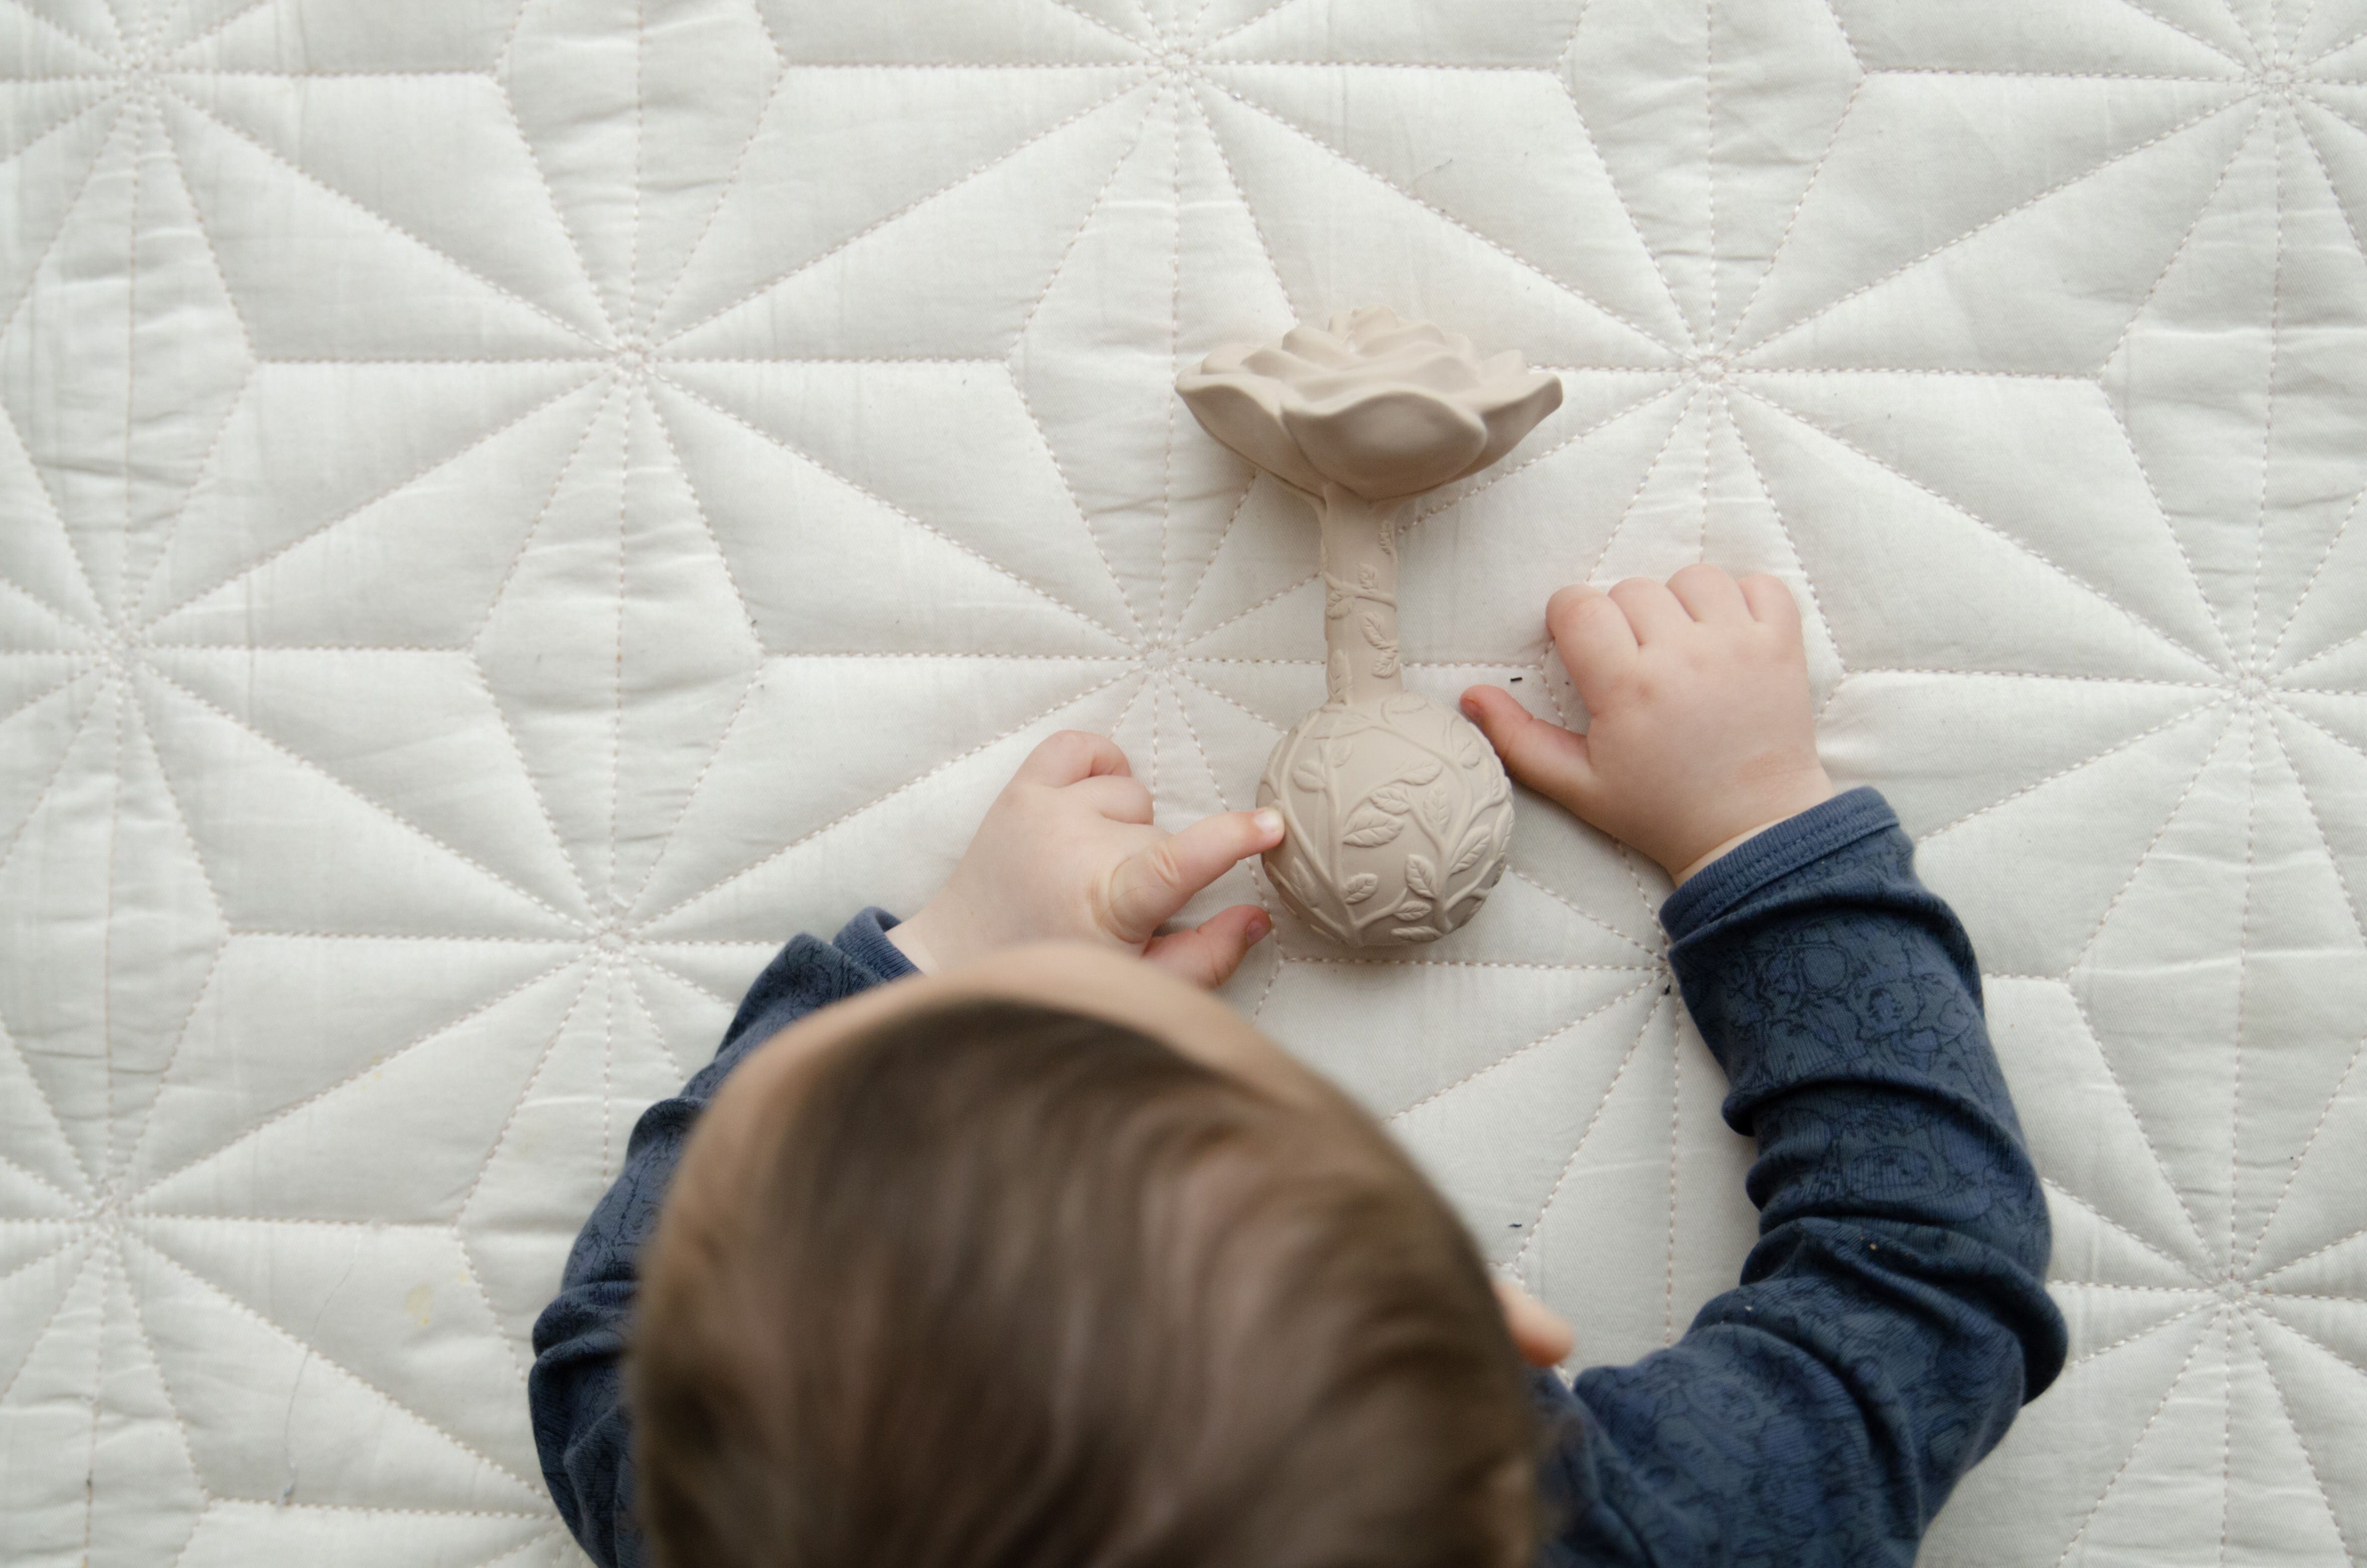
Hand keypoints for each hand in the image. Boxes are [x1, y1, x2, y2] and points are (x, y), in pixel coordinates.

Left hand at [886, 730, 1285, 986]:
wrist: (961, 956)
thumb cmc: (1057, 974)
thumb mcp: (1140, 985)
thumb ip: (1206, 956)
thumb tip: (1257, 916)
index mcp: (1109, 902)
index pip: (1178, 861)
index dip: (1230, 839)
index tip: (1270, 825)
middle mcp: (1075, 848)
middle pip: (1161, 834)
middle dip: (1154, 866)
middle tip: (1116, 907)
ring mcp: (1046, 813)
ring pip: (1132, 795)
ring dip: (1126, 826)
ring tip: (1094, 867)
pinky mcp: (1019, 791)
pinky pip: (1083, 747)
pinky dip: (1100, 767)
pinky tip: (1092, 804)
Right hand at [1459, 565, 1834, 883]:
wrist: (1751, 832)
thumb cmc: (1659, 810)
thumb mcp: (1577, 786)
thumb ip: (1517, 740)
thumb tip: (1471, 695)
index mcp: (1626, 688)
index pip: (1579, 605)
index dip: (1570, 620)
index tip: (1582, 648)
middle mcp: (1683, 656)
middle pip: (1631, 588)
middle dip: (1622, 618)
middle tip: (1634, 662)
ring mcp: (1738, 646)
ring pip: (1692, 577)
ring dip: (1680, 602)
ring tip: (1681, 645)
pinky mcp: (1782, 646)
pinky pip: (1760, 584)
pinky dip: (1744, 599)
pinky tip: (1728, 635)